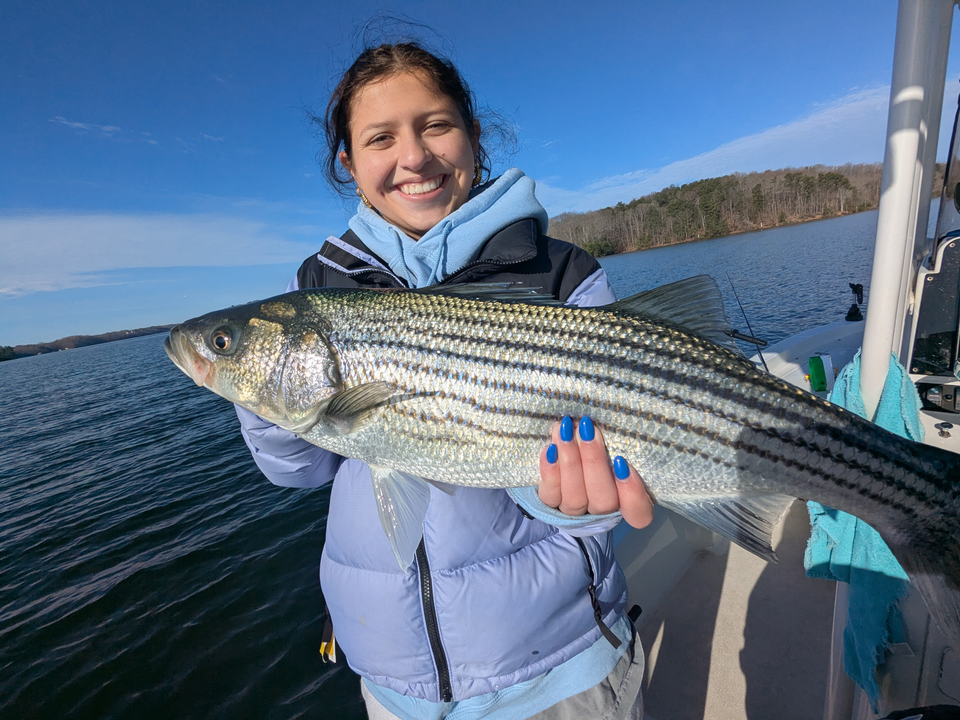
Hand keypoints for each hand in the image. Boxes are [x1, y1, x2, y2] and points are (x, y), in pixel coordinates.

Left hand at [538, 416, 653, 529]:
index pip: (640, 513)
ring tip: (565, 431)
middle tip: (587, 429)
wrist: (561, 456)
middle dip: (594, 462)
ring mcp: (576, 511)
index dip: (634, 494)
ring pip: (575, 499)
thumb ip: (618, 446)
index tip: (622, 462)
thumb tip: (616, 423)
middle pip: (604, 501)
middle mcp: (602, 511)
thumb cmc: (595, 444)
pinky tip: (550, 449)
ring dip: (570, 462)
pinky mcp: (551, 505)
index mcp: (626, 500)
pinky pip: (550, 495)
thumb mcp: (613, 445)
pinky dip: (550, 472)